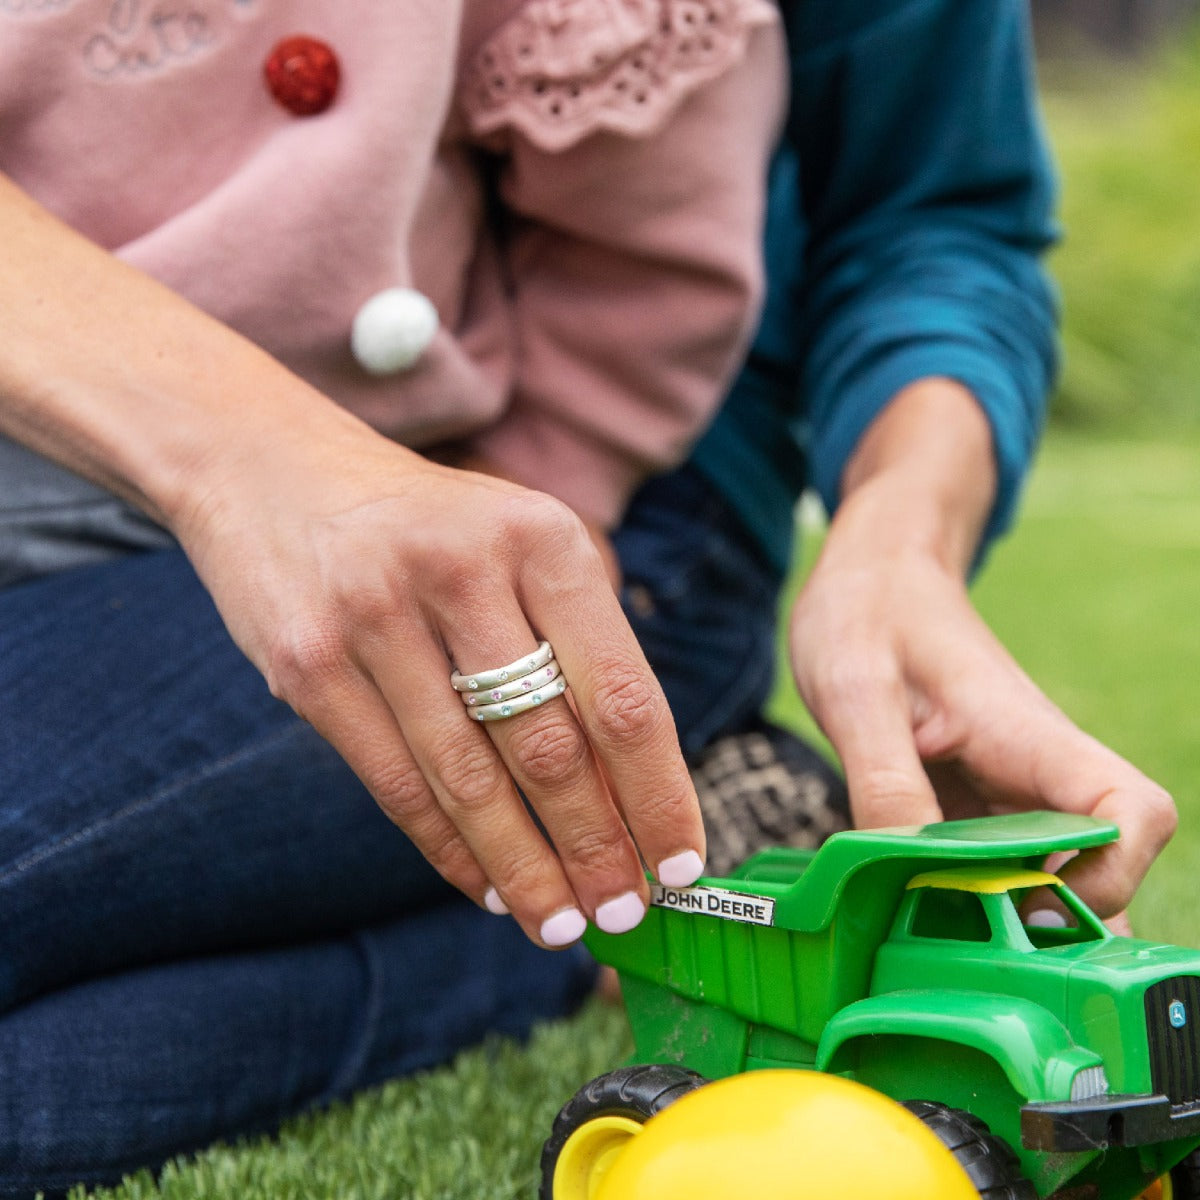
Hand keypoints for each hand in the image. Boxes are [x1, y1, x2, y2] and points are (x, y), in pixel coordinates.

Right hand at [0, 175, 703, 947]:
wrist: (275, 470)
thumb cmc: (432, 526)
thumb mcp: (522, 541)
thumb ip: (581, 642)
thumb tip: (635, 789)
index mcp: (542, 538)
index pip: (623, 696)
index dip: (659, 794)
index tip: (682, 866)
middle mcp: (463, 571)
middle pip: (550, 750)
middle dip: (596, 849)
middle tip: (624, 914)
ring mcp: (376, 618)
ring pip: (470, 783)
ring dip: (525, 870)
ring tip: (560, 922)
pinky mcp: (308, 665)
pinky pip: (397, 785)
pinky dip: (450, 849)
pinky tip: (487, 886)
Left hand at [788, 380, 1175, 926]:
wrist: (869, 575)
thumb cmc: (868, 610)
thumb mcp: (855, 688)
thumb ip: (884, 777)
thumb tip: (911, 869)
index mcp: (1025, 734)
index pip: (1131, 811)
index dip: (1112, 872)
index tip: (1031, 900)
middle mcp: (1031, 770)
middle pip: (1097, 865)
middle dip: (1052, 923)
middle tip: (968, 956)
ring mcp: (1001, 790)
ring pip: (1042, 873)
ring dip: (1003, 917)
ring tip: (934, 949)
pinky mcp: (966, 801)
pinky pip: (986, 863)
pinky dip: (960, 896)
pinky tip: (907, 915)